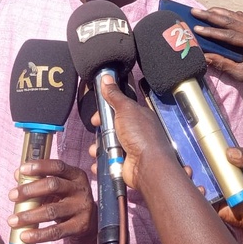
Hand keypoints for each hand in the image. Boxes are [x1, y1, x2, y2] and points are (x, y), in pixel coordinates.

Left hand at [7, 159, 95, 243]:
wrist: (90, 221)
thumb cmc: (69, 199)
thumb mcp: (59, 187)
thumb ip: (40, 180)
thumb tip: (18, 175)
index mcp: (76, 175)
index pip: (58, 166)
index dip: (40, 167)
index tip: (22, 170)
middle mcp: (80, 189)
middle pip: (53, 185)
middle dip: (30, 190)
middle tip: (12, 195)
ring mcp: (81, 208)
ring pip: (52, 210)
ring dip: (29, 215)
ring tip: (13, 220)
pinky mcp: (80, 226)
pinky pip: (56, 231)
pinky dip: (38, 234)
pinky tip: (25, 235)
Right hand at [98, 75, 177, 191]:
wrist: (147, 165)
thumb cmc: (140, 135)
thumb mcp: (125, 109)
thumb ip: (115, 95)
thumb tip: (107, 78)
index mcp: (138, 116)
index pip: (118, 110)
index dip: (105, 113)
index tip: (97, 117)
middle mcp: (135, 132)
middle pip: (111, 129)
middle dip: (100, 132)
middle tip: (97, 134)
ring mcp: (130, 149)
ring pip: (107, 146)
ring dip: (98, 148)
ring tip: (96, 151)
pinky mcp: (124, 164)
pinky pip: (108, 162)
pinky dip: (101, 163)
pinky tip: (98, 163)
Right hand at [191, 7, 242, 88]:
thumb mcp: (241, 74)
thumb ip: (223, 64)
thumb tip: (204, 56)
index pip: (230, 35)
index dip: (212, 31)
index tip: (197, 28)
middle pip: (231, 21)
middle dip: (211, 16)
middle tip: (195, 11)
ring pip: (235, 15)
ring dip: (218, 12)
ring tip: (203, 10)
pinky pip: (240, 17)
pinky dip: (228, 14)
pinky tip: (217, 14)